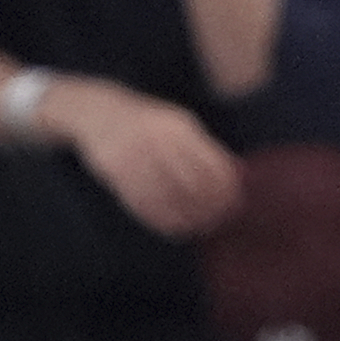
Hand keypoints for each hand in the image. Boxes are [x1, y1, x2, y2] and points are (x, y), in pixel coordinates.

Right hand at [59, 83, 243, 241]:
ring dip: (186, 219)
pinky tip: (174, 227)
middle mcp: (158, 140)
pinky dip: (162, 220)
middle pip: (192, 185)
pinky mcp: (117, 173)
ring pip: (168, 199)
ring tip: (196, 228)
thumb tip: (239, 174)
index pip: (211, 165)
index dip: (225, 191)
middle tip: (215, 222)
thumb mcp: (180, 125)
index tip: (232, 206)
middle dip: (208, 209)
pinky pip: (144, 204)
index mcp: (179, 127)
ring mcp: (136, 156)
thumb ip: (208, 149)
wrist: (99, 111)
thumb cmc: (150, 124)